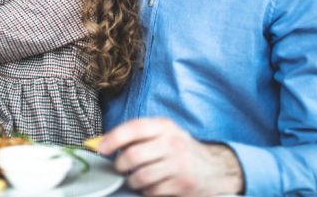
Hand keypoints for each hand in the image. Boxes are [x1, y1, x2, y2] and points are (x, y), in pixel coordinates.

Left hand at [98, 118, 243, 196]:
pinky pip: (153, 191)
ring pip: (140, 177)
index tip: (101, 148)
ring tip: (134, 179)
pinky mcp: (183, 185)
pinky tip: (151, 186)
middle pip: (133, 156)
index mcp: (164, 126)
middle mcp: (172, 143)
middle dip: (120, 165)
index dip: (113, 138)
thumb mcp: (164, 134)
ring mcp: (179, 165)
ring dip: (132, 181)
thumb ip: (138, 136)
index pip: (134, 128)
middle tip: (119, 168)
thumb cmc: (180, 150)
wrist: (215, 168)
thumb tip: (104, 142)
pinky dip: (146, 191)